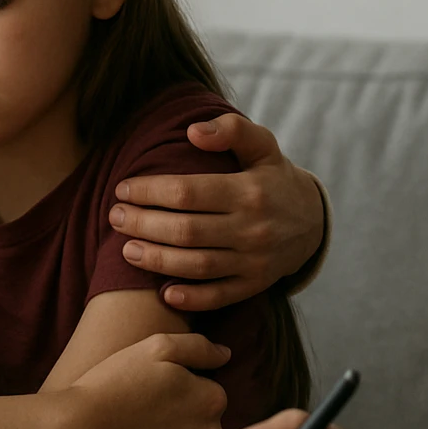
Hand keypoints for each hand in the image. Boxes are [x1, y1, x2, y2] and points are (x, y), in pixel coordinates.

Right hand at [62, 332, 230, 428]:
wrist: (84, 425)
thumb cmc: (120, 382)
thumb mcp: (159, 347)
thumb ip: (199, 347)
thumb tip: (225, 354)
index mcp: (212, 399)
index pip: (213, 388)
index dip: (188, 382)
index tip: (161, 383)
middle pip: (208, 416)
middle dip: (188, 408)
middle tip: (151, 402)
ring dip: (180, 428)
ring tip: (146, 420)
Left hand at [111, 114, 324, 309]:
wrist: (313, 220)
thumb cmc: (273, 177)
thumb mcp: (262, 145)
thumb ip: (231, 130)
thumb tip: (192, 131)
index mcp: (249, 191)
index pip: (188, 192)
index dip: (150, 191)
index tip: (122, 188)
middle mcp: (252, 228)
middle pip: (186, 230)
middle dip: (144, 224)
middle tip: (114, 217)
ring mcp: (254, 261)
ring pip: (197, 265)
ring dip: (157, 260)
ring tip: (126, 249)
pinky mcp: (254, 285)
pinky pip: (220, 296)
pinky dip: (191, 298)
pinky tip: (163, 292)